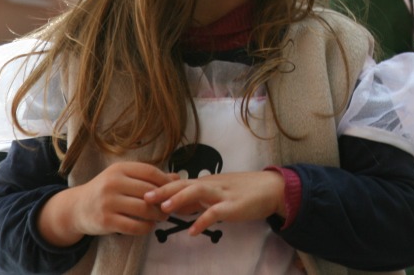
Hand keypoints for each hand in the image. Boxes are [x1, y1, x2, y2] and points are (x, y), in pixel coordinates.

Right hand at [39, 161, 177, 244]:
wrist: (77, 207)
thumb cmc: (106, 190)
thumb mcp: (124, 178)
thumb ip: (148, 177)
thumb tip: (177, 177)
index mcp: (119, 169)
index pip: (150, 172)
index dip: (165, 182)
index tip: (173, 190)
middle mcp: (112, 183)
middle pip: (149, 192)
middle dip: (164, 201)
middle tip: (171, 207)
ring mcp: (108, 202)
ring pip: (144, 210)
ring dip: (158, 215)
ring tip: (162, 217)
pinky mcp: (106, 221)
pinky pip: (134, 226)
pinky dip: (146, 228)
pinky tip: (149, 226)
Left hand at [144, 170, 285, 235]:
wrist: (271, 188)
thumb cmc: (243, 191)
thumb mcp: (217, 192)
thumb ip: (198, 199)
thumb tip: (176, 205)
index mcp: (207, 182)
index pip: (180, 182)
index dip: (162, 187)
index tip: (142, 193)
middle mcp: (212, 184)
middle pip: (184, 184)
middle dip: (163, 190)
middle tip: (144, 197)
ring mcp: (223, 194)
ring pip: (198, 191)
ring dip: (180, 199)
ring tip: (163, 208)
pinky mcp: (233, 206)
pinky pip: (216, 213)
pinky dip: (203, 221)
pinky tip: (192, 231)